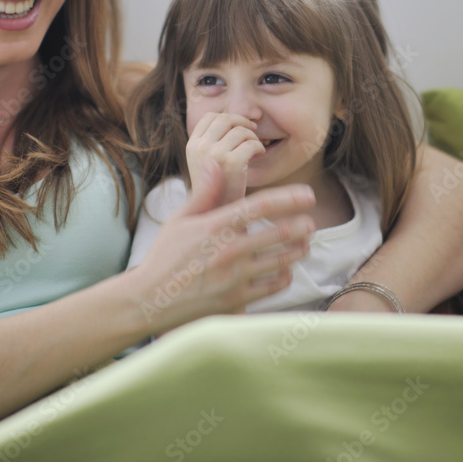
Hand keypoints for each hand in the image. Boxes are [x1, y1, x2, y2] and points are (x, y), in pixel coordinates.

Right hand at [134, 160, 313, 331]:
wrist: (150, 299)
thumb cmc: (165, 255)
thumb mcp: (179, 220)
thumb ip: (203, 192)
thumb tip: (215, 162)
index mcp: (216, 225)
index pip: (261, 206)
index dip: (290, 198)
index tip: (308, 194)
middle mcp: (229, 250)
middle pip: (280, 233)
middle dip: (302, 226)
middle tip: (311, 223)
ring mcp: (235, 276)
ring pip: (282, 260)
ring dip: (299, 251)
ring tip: (305, 244)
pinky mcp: (238, 299)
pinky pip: (274, 286)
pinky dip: (286, 276)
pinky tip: (287, 270)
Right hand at [186, 113, 265, 205]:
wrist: (218, 215)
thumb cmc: (216, 188)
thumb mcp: (205, 162)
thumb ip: (211, 141)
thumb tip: (231, 119)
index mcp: (192, 145)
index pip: (210, 116)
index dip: (228, 117)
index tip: (239, 126)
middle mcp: (200, 148)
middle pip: (226, 119)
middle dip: (242, 123)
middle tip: (252, 132)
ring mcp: (215, 155)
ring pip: (241, 131)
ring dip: (253, 137)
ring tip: (255, 148)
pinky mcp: (231, 163)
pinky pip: (251, 144)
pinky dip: (259, 147)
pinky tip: (259, 154)